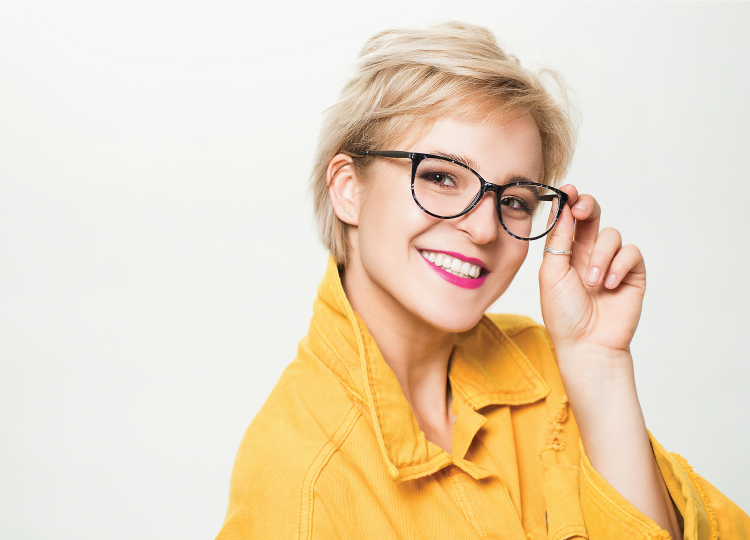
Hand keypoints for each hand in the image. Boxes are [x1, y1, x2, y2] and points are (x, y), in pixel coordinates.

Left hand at [538, 185, 645, 361]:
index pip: (569, 219)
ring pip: (611, 235)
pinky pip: (630, 252)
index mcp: (566, 253)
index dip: (569, 202)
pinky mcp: (632, 274)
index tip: (567, 191)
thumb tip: (563, 207)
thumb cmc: (563, 315)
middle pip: (593, 216)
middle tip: (582, 209)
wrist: (587, 344)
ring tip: (593, 283)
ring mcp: (611, 263)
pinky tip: (609, 285)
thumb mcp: (552, 274)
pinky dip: (619, 266)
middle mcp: (588, 254)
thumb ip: (558, 240)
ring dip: (600, 256)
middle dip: (588, 207)